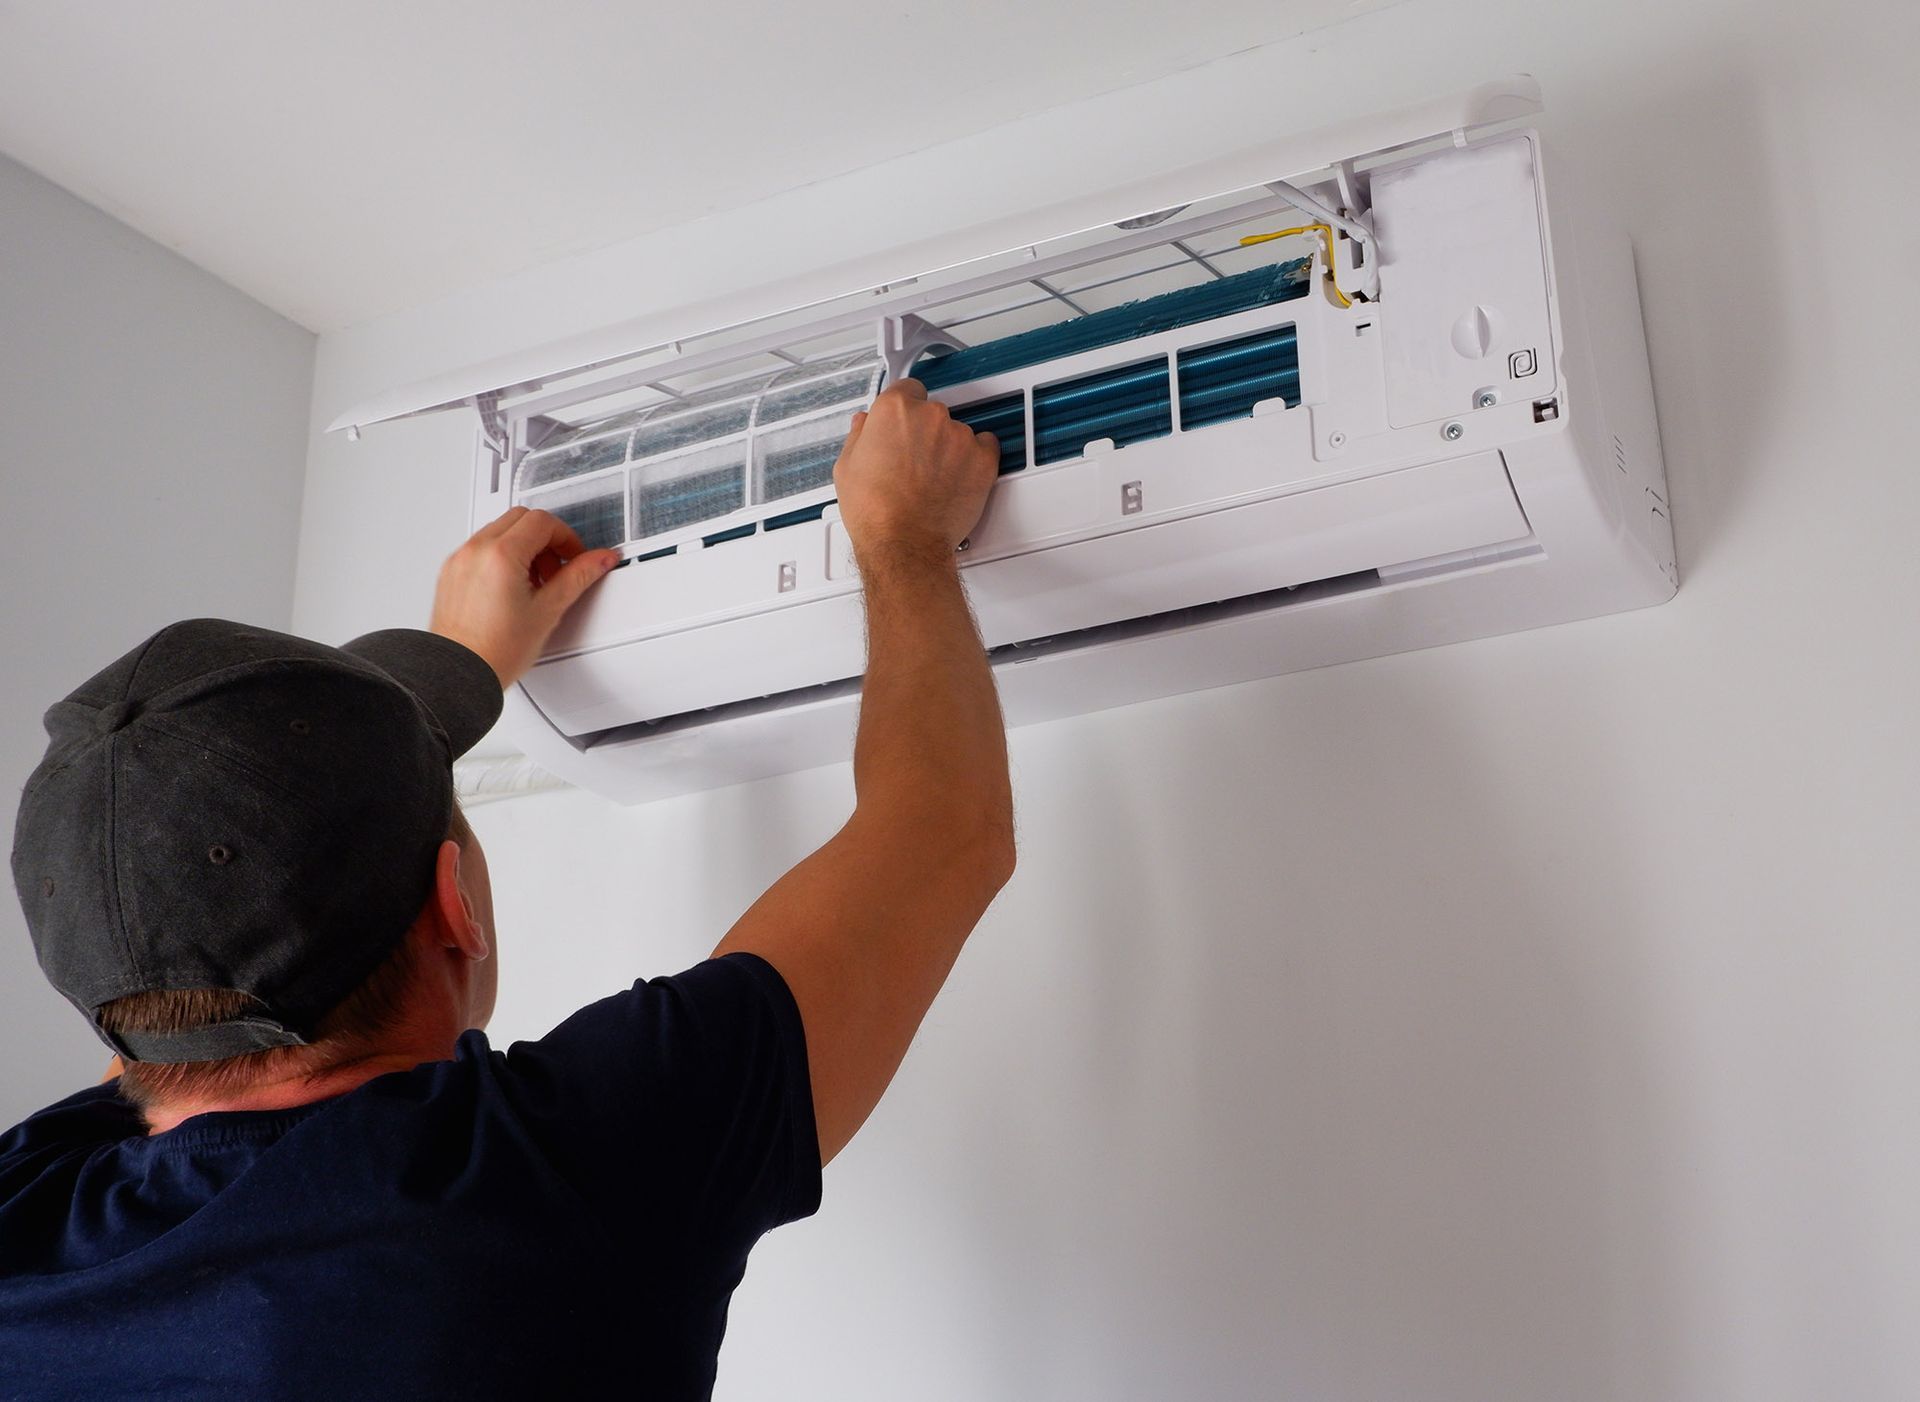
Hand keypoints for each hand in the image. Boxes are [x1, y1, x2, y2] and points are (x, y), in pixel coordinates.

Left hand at [428, 507, 619, 687]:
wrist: (458, 674)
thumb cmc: (495, 652)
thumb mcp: (548, 611)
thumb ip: (578, 577)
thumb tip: (600, 560)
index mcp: (501, 555)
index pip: (542, 522)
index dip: (567, 537)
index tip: (574, 557)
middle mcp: (476, 551)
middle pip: (520, 519)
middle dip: (545, 538)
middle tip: (557, 568)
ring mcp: (460, 560)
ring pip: (499, 530)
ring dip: (524, 546)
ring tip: (535, 582)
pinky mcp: (451, 572)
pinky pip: (480, 547)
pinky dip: (501, 556)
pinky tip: (512, 587)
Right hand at [832, 380, 998, 561]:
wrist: (904, 543)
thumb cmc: (875, 511)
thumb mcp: (847, 466)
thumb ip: (860, 435)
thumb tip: (864, 424)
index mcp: (894, 409)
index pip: (907, 389)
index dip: (904, 410)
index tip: (904, 425)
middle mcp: (930, 415)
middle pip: (932, 412)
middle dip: (925, 432)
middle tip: (914, 461)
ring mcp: (959, 436)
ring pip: (957, 431)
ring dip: (949, 448)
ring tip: (933, 478)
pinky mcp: (983, 458)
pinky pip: (986, 446)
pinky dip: (976, 458)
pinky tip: (958, 476)